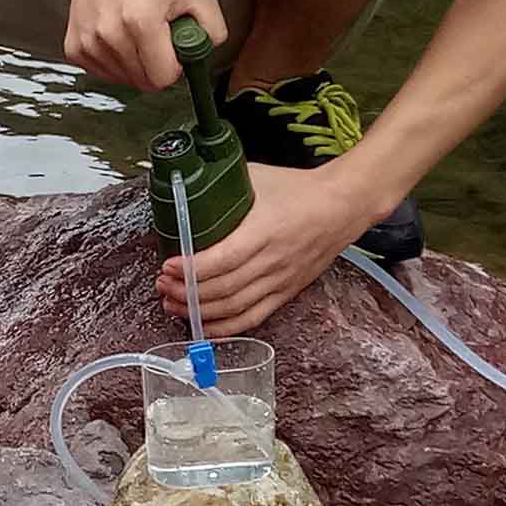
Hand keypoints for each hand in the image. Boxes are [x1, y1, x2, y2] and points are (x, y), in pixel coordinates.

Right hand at [44, 0, 227, 90]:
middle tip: (156, 39)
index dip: (174, 68)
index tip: (172, 51)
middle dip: (156, 67)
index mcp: (142, 21)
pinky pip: (106, 75)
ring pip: (126, 81)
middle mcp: (112, 35)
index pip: (164, 78)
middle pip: (145, 83)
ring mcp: (91, 44)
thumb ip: (213, 25)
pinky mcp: (77, 49)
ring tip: (136, 34)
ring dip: (136, 65)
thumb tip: (208, 52)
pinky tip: (119, 39)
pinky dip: (116, 63)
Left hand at [156, 160, 388, 336]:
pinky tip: (202, 326)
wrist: (343, 205)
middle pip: (222, 289)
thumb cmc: (300, 189)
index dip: (191, 269)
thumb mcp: (258, 178)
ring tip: (173, 304)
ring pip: (234, 308)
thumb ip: (224, 186)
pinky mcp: (286, 293)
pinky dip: (225, 328)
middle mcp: (272, 261)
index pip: (222, 259)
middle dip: (186, 292)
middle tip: (162, 286)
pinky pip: (252, 318)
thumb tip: (187, 186)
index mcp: (264, 231)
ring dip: (199, 312)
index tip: (168, 265)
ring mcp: (280, 281)